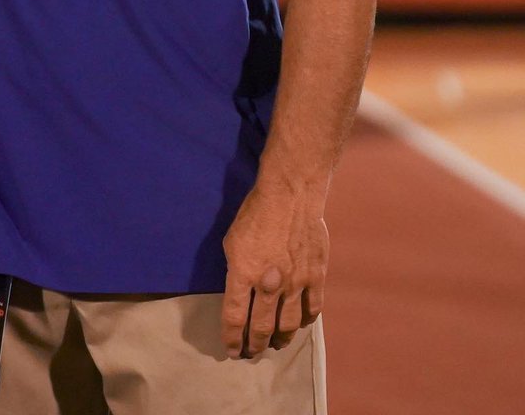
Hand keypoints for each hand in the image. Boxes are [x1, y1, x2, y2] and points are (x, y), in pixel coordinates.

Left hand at [220, 180, 327, 359]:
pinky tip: (299, 325)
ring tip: (274, 345)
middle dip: (255, 345)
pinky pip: (312, 309)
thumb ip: (236, 270)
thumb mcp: (232, 241)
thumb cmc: (255, 213)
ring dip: (279, 339)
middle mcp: (269, 285)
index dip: (232, 338)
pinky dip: (305, 322)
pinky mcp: (316, 277)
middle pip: (261, 328)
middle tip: (252, 353)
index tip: (232, 350)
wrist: (290, 195)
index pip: (235, 317)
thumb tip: (240, 292)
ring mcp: (295, 283)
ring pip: (288, 325)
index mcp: (243, 274)